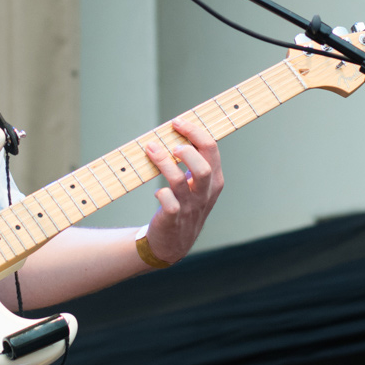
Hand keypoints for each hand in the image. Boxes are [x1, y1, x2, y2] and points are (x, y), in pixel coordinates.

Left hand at [142, 116, 224, 263]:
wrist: (174, 242)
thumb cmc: (184, 204)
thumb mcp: (196, 184)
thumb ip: (193, 160)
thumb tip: (176, 128)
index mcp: (214, 180)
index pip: (212, 150)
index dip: (194, 132)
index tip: (177, 122)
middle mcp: (204, 194)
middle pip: (203, 168)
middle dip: (186, 151)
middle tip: (171, 143)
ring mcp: (190, 207)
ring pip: (180, 182)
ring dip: (164, 163)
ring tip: (151, 149)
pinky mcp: (173, 219)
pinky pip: (169, 204)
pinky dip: (161, 193)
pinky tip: (156, 191)